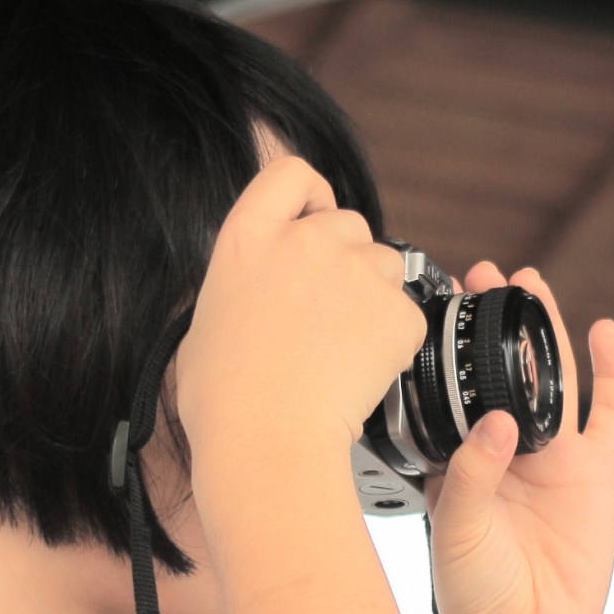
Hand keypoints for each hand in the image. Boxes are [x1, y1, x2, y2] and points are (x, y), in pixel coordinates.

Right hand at [173, 156, 425, 466]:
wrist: (267, 439)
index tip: (315, 217)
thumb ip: (244, 284)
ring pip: (385, 264)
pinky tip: (362, 370)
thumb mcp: (206, 319)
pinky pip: (407, 312)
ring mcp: (355, 272)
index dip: (311, 194)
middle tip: (328, 313)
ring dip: (373, 296)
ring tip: (343, 349)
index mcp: (249, 237)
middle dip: (347, 258)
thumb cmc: (225, 399)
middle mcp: (305, 241)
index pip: (291, 174)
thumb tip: (259, 292)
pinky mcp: (396, 311)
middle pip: (349, 222)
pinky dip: (394, 338)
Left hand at [423, 264, 613, 613]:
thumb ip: (471, 472)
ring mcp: (553, 459)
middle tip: (482, 276)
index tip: (440, 307)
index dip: (452, 349)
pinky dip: (610, 370)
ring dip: (544, 332)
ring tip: (530, 284)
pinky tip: (602, 332)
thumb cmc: (476, 596)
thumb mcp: (456, 529)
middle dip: (495, 324)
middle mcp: (506, 452)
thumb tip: (498, 422)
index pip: (456, 391)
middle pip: (505, 372)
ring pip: (552, 379)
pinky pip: (608, 412)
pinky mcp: (596, 472)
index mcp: (461, 462)